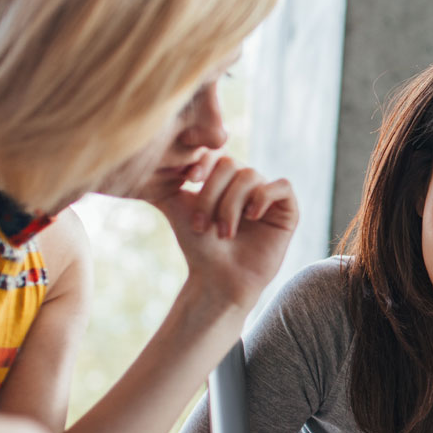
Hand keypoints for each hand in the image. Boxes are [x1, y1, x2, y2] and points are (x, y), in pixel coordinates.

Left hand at [149, 153, 297, 308]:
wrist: (217, 279)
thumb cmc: (199, 247)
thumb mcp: (176, 207)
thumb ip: (166, 180)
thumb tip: (145, 158)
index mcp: (223, 178)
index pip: (216, 152)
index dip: (204, 162)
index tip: (190, 181)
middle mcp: (247, 183)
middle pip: (231, 164)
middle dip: (212, 194)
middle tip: (202, 225)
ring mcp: (268, 195)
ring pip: (252, 176)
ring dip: (231, 205)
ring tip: (224, 233)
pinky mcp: (288, 211)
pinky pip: (282, 186)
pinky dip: (264, 197)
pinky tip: (251, 217)